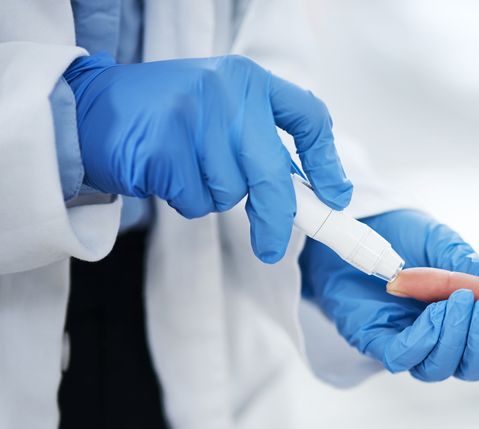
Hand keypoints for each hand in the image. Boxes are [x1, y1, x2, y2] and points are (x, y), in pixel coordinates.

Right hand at [65, 53, 351, 262]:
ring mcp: (194, 118)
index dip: (327, 162)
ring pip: (231, 192)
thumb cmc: (169, 117)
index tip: (335, 196)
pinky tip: (165, 174)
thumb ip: (261, 140)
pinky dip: (185, 200)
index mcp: (249, 80)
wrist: (92, 107)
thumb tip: (315, 192)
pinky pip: (195, 201)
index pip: (308, 117)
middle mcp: (226, 92)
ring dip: (213, 196)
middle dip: (277, 218)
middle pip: (272, 174)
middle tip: (272, 246)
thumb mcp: (222, 110)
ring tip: (186, 169)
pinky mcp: (164, 147)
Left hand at [300, 210, 478, 381]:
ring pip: (441, 367)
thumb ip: (473, 267)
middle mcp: (441, 337)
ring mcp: (409, 343)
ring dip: (455, 338)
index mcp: (465, 316)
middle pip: (472, 365)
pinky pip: (404, 358)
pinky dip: (423, 340)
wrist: (356, 224)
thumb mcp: (443, 245)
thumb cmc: (401, 235)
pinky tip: (433, 314)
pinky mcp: (376, 342)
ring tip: (460, 302)